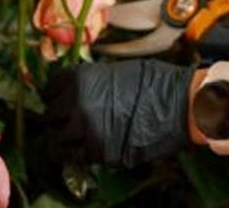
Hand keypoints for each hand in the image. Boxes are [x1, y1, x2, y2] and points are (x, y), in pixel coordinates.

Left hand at [43, 59, 196, 166]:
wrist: (179, 104)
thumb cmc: (155, 82)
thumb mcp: (116, 71)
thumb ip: (92, 82)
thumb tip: (78, 91)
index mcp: (80, 79)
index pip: (49, 90)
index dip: (56, 96)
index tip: (62, 100)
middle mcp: (77, 103)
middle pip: (51, 116)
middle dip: (60, 119)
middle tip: (71, 121)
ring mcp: (86, 130)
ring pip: (58, 140)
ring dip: (66, 140)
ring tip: (78, 139)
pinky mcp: (99, 152)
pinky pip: (78, 157)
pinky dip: (80, 154)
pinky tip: (90, 149)